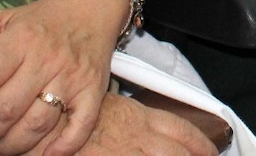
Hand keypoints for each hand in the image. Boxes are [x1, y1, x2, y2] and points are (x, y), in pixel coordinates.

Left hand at [0, 0, 127, 155]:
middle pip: (7, 108)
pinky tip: (43, 154)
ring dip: (12, 145)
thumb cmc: (44, 19)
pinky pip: (79, 127)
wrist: (94, 7)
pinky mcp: (93, 91)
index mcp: (21, 38)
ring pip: (37, 124)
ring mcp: (72, 77)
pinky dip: (62, 147)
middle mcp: (46, 58)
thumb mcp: (6, 16)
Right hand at [61, 93, 216, 155]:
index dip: (200, 143)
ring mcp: (124, 154)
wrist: (43, 120)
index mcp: (138, 117)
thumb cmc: (71, 111)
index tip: (212, 151)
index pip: (181, 129)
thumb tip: (151, 127)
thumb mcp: (106, 105)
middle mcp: (136, 137)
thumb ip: (132, 117)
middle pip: (178, 153)